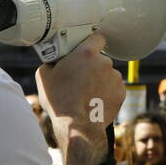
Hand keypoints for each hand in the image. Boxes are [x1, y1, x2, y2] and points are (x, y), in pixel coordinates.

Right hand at [36, 32, 124, 164]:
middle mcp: (105, 62)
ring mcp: (115, 77)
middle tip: (79, 78)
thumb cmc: (59, 101)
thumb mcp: (44, 75)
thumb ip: (53, 61)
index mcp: (86, 53)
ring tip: (86, 94)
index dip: (90, 43)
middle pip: (100, 58)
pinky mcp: (121, 92)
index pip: (96, 37)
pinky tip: (94, 101)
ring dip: (99, 79)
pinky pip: (113, 87)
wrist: (78, 126)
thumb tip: (57, 60)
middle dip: (91, 65)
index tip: (85, 50)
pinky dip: (106, 92)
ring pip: (107, 74)